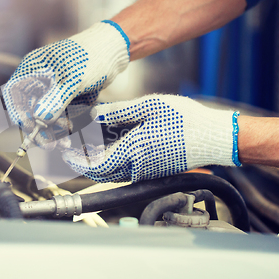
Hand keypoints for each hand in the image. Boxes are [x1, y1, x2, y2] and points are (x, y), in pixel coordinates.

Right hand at [2, 21, 129, 147]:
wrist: (113, 52)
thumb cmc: (92, 57)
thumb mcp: (74, 80)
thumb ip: (57, 99)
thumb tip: (39, 119)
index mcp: (32, 68)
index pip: (14, 95)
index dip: (19, 113)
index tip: (31, 129)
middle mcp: (39, 80)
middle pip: (30, 110)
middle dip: (42, 128)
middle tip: (51, 145)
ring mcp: (53, 89)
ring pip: (48, 117)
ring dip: (57, 129)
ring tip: (69, 137)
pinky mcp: (66, 97)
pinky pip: (63, 115)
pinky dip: (69, 122)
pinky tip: (79, 123)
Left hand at [62, 94, 240, 182]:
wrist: (214, 137)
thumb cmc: (186, 120)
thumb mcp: (149, 106)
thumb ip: (118, 112)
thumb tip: (94, 115)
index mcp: (134, 152)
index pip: (94, 167)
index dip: (76, 162)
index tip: (65, 153)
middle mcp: (137, 167)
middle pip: (101, 172)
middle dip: (84, 160)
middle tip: (73, 144)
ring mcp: (146, 171)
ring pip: (112, 172)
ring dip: (98, 159)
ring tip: (90, 140)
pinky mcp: (154, 171)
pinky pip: (126, 169)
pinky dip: (114, 159)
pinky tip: (113, 142)